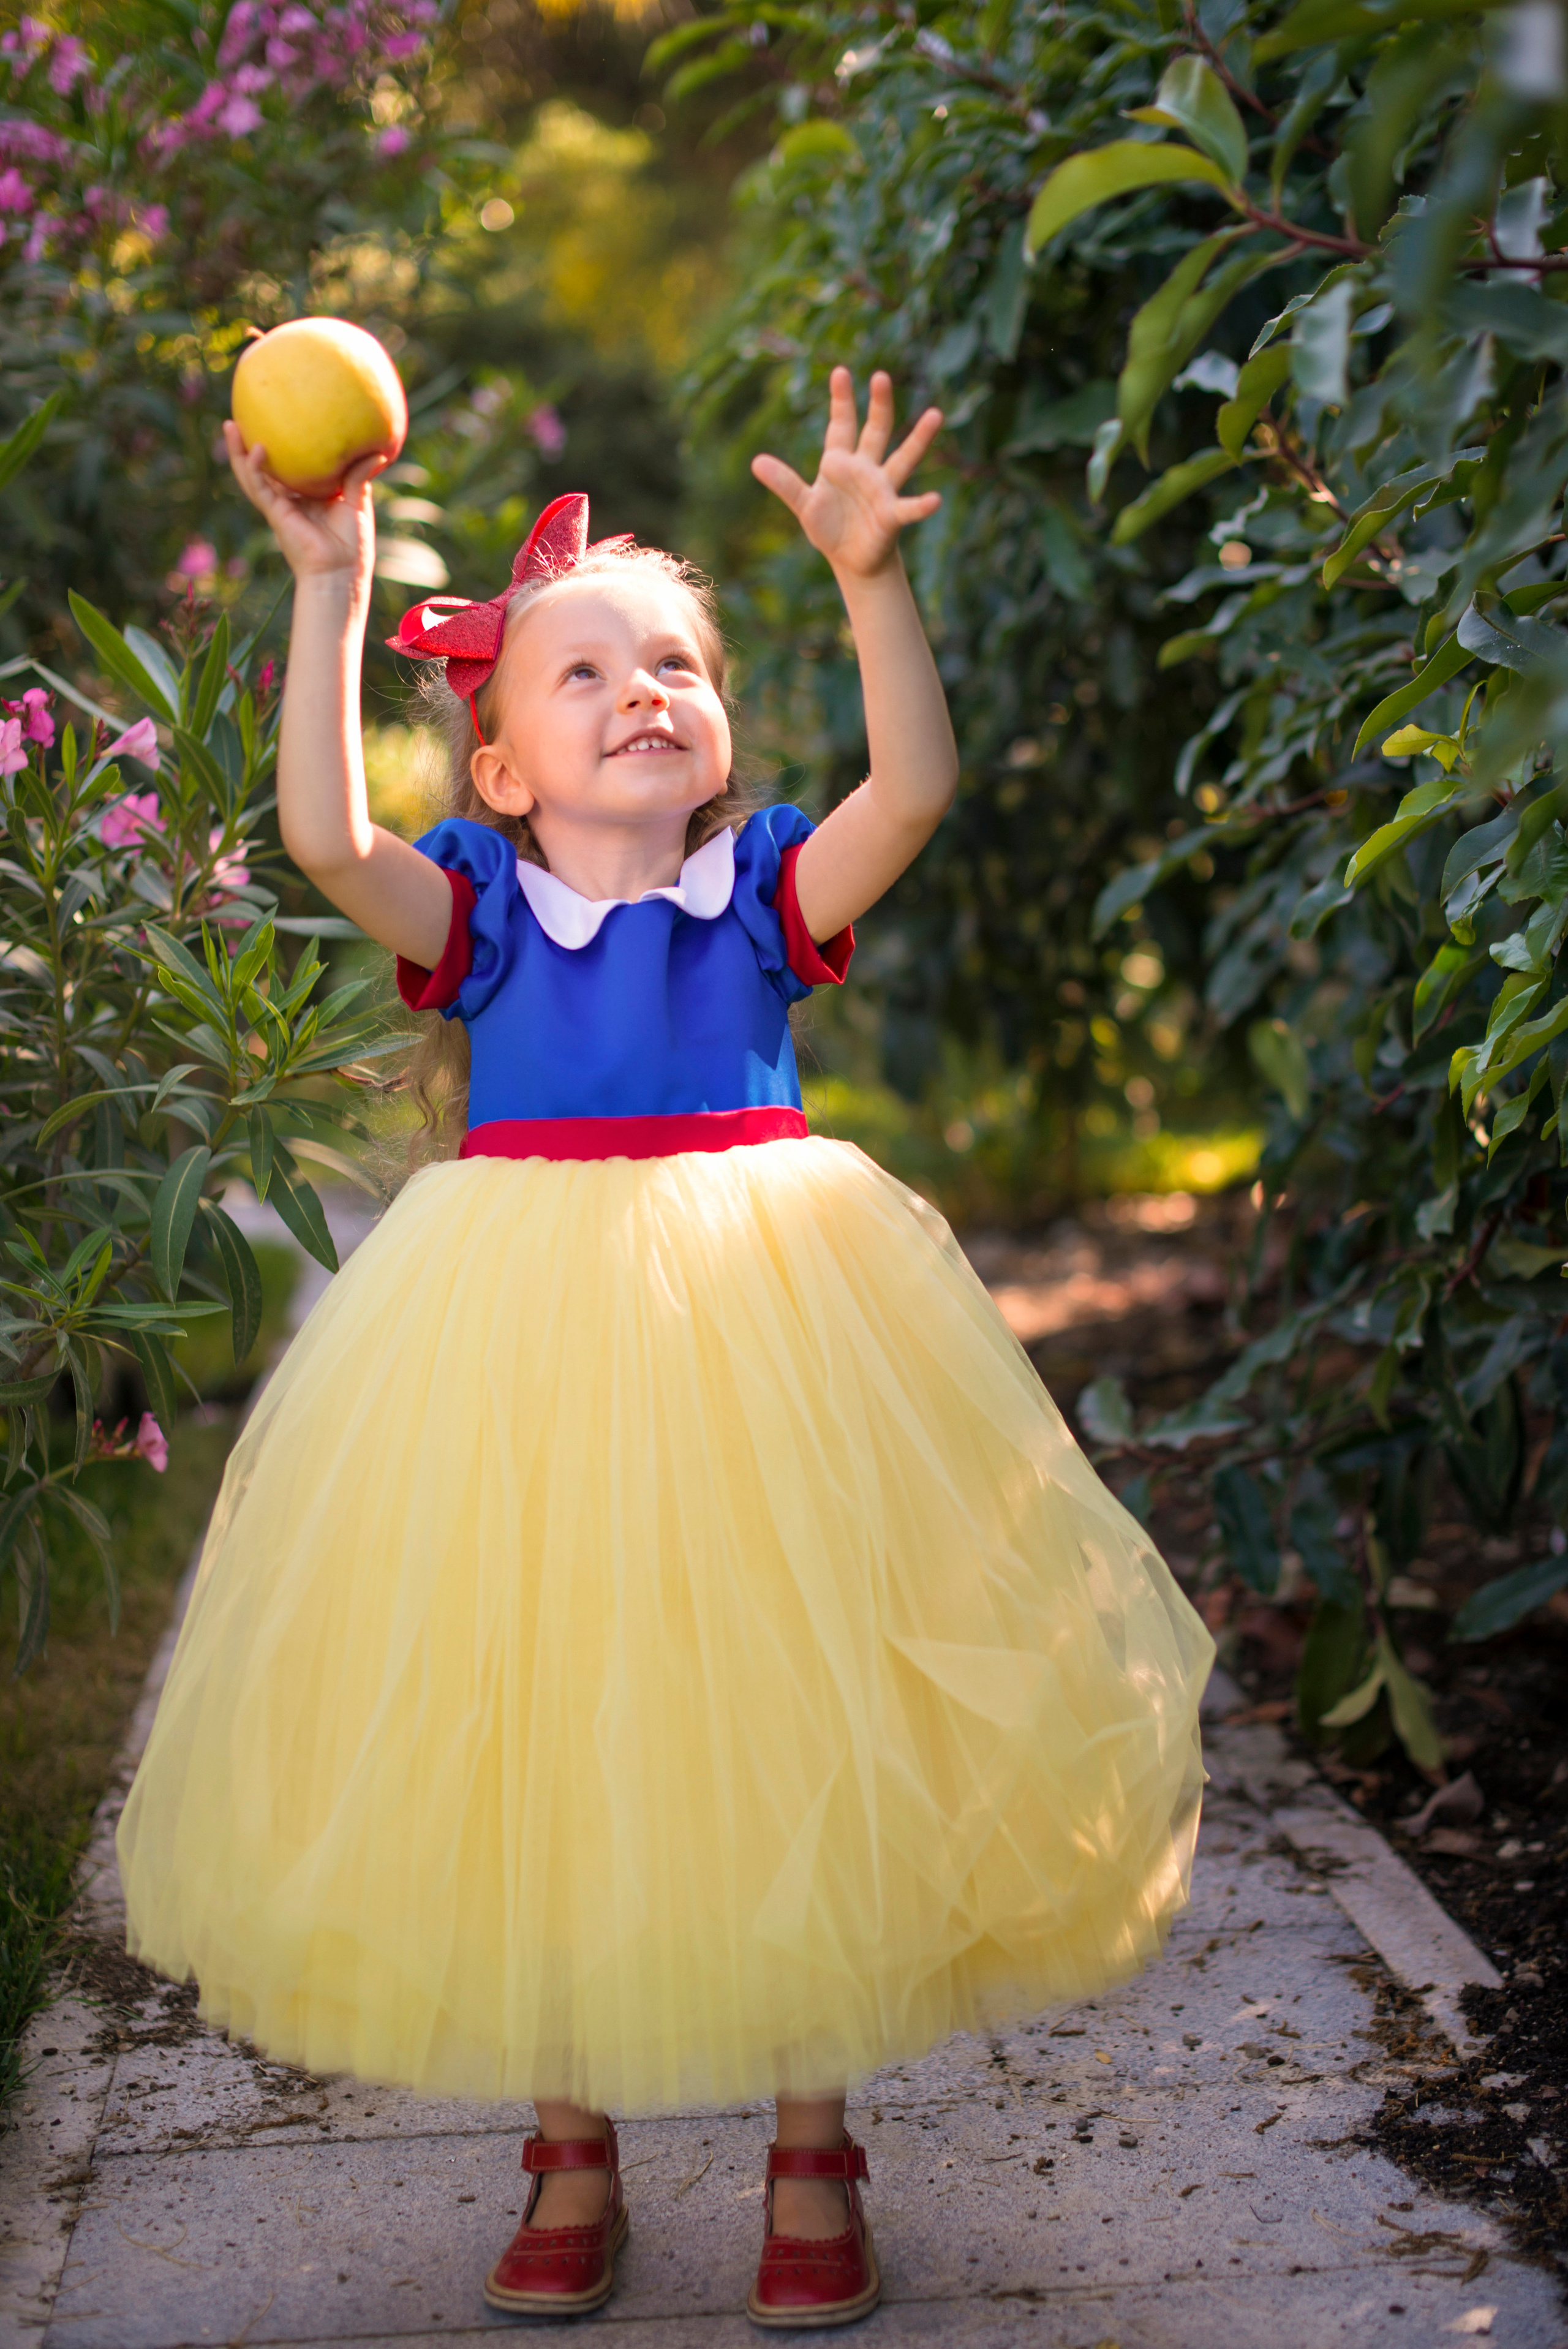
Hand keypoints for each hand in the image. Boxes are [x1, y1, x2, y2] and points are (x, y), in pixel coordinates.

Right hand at [223, 420, 387, 590]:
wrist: (342, 573)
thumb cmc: (353, 546)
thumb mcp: (358, 504)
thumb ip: (360, 477)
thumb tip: (379, 453)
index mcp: (308, 497)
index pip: (290, 468)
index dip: (281, 448)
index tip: (278, 422)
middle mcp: (290, 500)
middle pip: (263, 468)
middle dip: (249, 445)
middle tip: (241, 417)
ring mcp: (280, 507)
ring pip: (251, 475)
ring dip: (238, 452)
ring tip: (229, 425)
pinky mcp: (276, 514)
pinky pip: (260, 487)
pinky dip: (255, 468)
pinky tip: (256, 449)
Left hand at [751, 368, 941, 581]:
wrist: (852, 560)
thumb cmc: (831, 528)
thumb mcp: (804, 504)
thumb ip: (784, 483)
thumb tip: (756, 462)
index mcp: (841, 462)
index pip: (842, 425)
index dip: (841, 401)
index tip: (840, 371)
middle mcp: (866, 469)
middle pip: (876, 431)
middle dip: (879, 405)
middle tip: (881, 376)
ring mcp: (882, 490)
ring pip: (903, 459)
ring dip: (919, 439)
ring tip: (935, 415)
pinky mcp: (891, 516)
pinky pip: (909, 508)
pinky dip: (922, 505)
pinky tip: (935, 500)